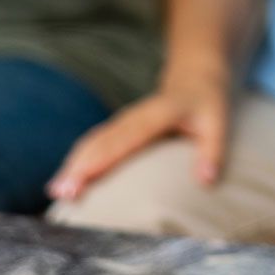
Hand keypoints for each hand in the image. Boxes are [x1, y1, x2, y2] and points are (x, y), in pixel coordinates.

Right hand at [46, 69, 229, 200]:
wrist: (195, 80)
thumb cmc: (208, 106)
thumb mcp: (218, 125)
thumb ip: (213, 152)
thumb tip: (206, 181)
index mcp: (155, 115)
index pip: (124, 139)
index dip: (101, 159)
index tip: (82, 178)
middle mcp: (133, 117)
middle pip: (100, 141)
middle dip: (77, 166)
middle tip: (59, 194)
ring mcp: (123, 122)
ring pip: (92, 142)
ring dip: (72, 164)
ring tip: (55, 192)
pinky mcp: (118, 129)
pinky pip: (94, 144)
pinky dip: (78, 161)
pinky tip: (66, 181)